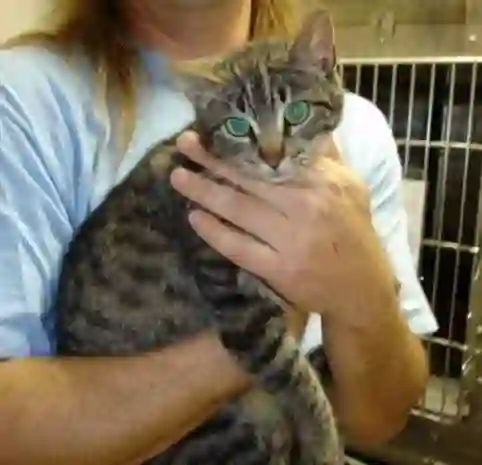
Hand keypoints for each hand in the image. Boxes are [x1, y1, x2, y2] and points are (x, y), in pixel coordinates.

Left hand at [170, 131, 397, 317]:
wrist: (361, 288)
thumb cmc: (354, 231)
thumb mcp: (352, 186)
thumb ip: (327, 156)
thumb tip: (301, 125)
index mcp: (324, 181)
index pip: (275, 154)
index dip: (242, 141)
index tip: (215, 128)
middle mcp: (306, 205)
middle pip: (250, 177)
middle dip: (212, 159)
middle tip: (183, 143)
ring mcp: (291, 239)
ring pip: (238, 209)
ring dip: (203, 191)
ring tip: (178, 176)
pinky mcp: (278, 269)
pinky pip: (238, 247)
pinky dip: (214, 231)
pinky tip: (195, 217)